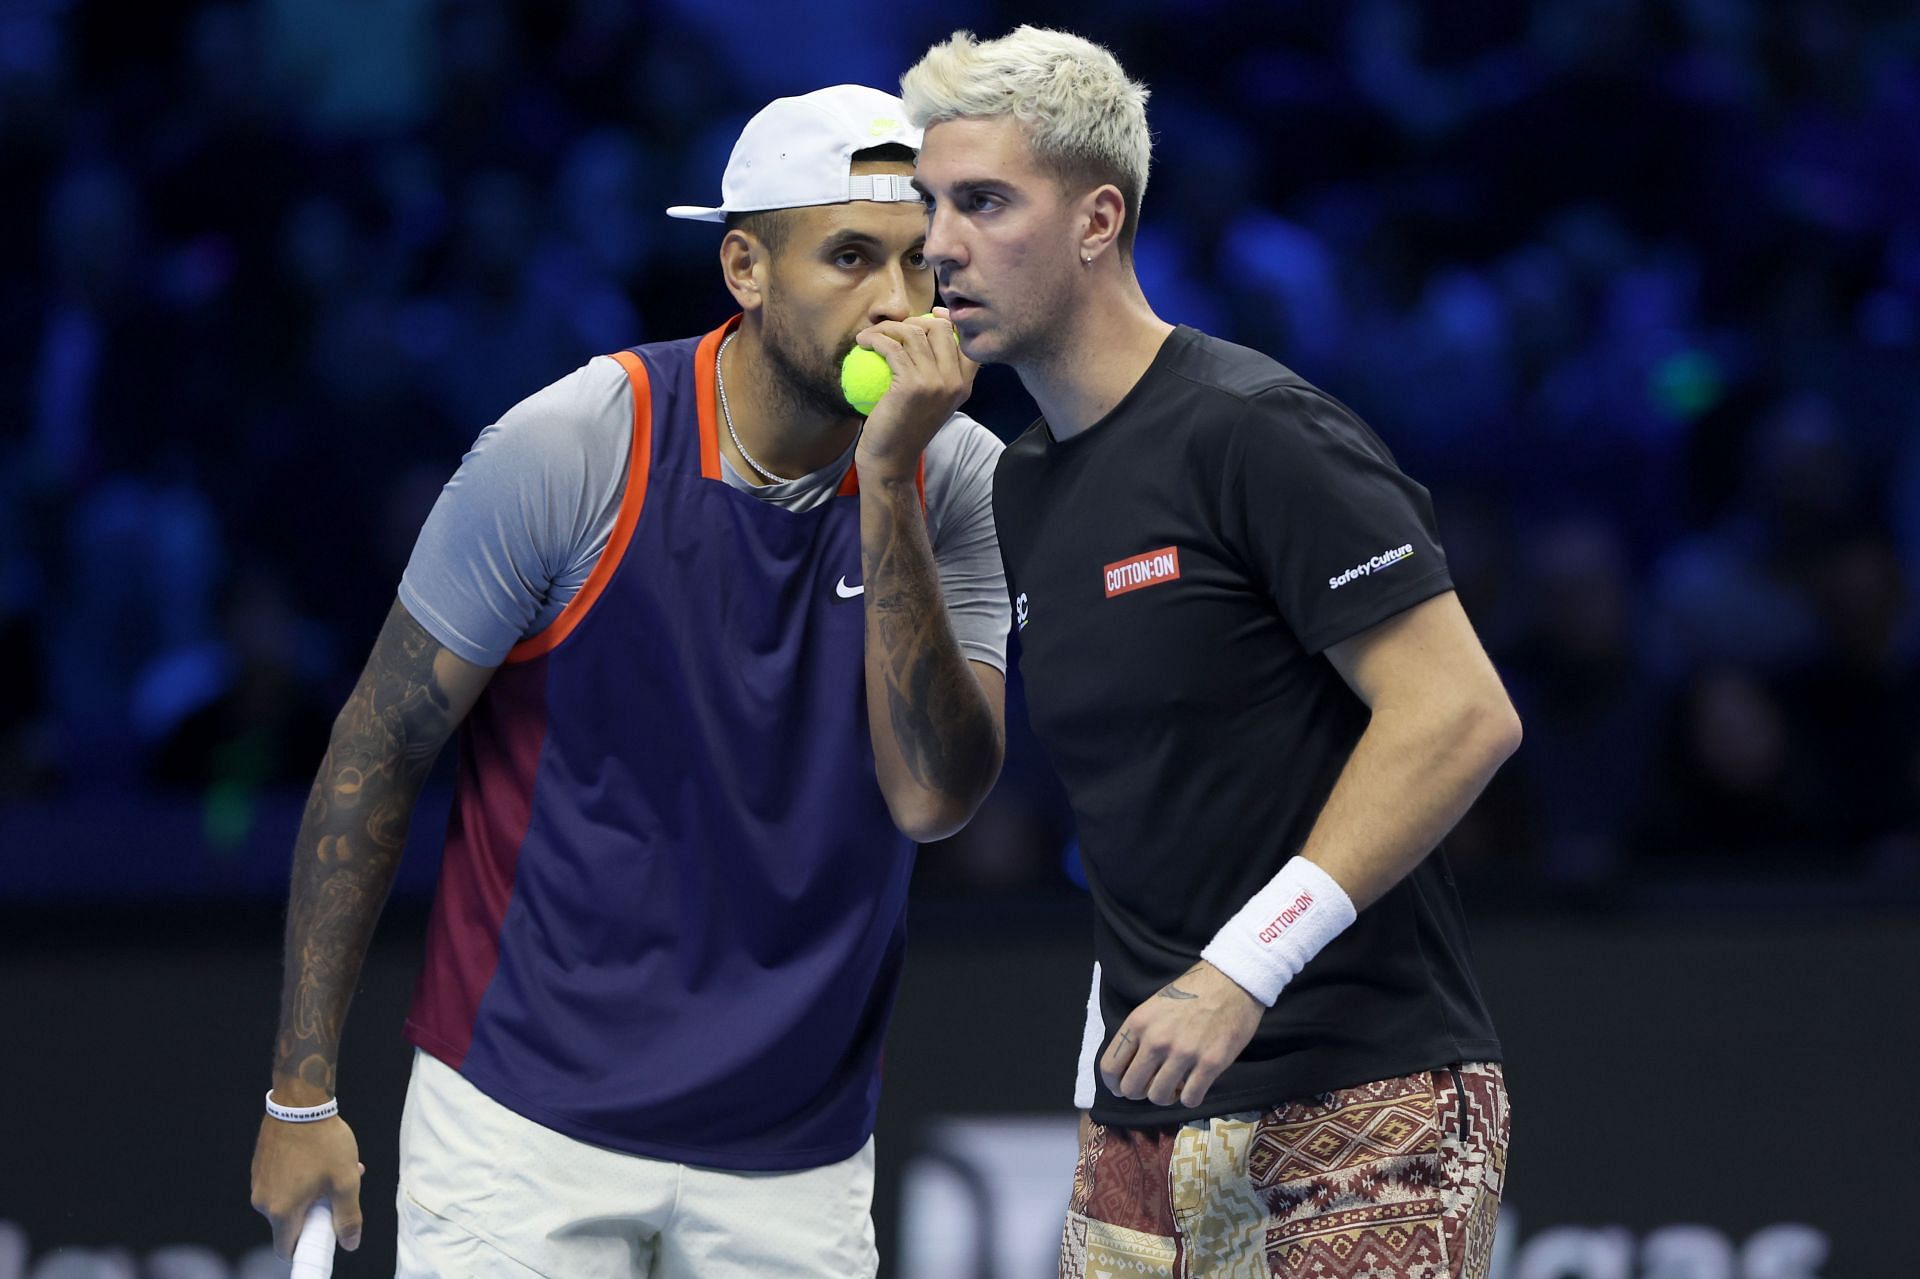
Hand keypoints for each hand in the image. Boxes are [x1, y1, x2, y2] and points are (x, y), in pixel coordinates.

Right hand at [251, 1113, 365, 1256]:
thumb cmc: (324, 1141)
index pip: (287, 1248)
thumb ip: (347, 1217)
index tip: (326, 1233)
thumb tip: (350, 1244)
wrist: (301, 1102)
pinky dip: (299, 1180)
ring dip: (310, 1194)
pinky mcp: (260, 1166)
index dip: (308, 1246)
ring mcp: (258, 1182)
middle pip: (289, 1223)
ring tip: (335, 1170)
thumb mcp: (345, 1181)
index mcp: (281, 1211)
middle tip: (338, 1192)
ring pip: (286, 1201)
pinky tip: (318, 1159)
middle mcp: (263, 1201)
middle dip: (315, 1213)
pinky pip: (280, 1184)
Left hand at [853, 308, 976, 481]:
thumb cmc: (904, 429)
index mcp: (964, 385)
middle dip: (916, 319)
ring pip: (915, 333)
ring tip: (870, 335)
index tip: (929, 315)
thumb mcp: (930, 402)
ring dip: (888, 327)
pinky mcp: (913, 384)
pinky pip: (892, 347)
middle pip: (941, 328)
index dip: (948, 322)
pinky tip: (862, 342)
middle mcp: (956, 381)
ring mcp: (937, 382)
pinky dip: (874, 339)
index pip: (964, 340)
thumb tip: (927, 336)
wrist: (891, 460)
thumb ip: (936, 375)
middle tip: (893, 330)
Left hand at [1100, 961, 1263, 1108]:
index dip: (1114, 1085)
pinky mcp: (1210, 1063)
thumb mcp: (1154, 1007)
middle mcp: (1156, 1040)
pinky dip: (1190, 1098)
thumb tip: (1131, 1068)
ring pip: (1159, 1097)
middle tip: (1153, 1086)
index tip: (1123, 1088)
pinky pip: (1190, 1099)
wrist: (1232, 982)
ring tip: (1177, 1084)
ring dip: (1167, 1096)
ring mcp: (1183, 1053)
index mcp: (1138, 1023)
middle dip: (1140, 1093)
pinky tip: (1195, 1085)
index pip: (1109, 1068)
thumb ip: (1139, 1035)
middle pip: (1131, 1088)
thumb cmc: (1192, 992)